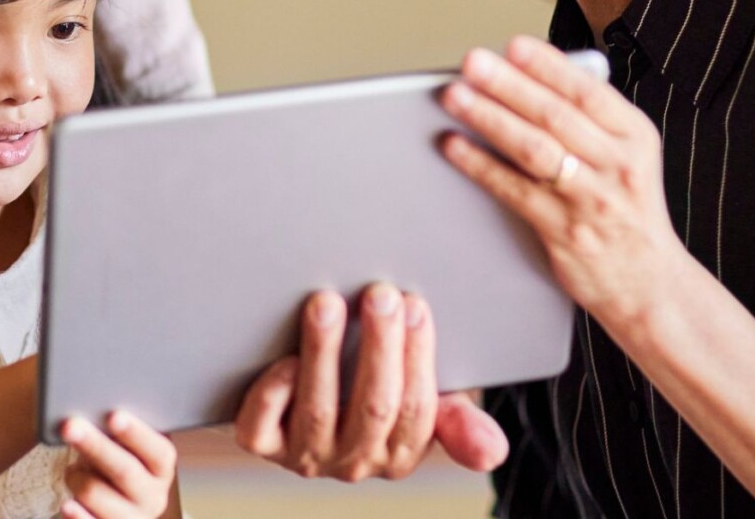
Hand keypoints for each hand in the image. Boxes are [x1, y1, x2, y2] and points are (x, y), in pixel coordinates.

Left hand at [60, 410, 176, 518]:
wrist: (116, 504)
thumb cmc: (116, 464)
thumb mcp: (123, 448)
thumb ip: (116, 433)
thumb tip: (92, 413)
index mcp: (161, 468)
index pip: (158, 451)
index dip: (136, 433)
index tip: (113, 415)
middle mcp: (153, 496)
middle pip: (125, 470)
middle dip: (95, 446)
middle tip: (70, 426)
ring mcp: (132, 518)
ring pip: (97, 494)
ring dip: (76, 477)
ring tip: (72, 470)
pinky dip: (78, 515)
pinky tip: (68, 506)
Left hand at [233, 283, 509, 480]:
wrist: (299, 406)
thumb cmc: (371, 390)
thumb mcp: (424, 404)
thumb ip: (457, 422)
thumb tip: (493, 451)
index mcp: (399, 452)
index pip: (416, 410)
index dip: (417, 356)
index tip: (414, 305)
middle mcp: (353, 460)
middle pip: (374, 406)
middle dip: (380, 346)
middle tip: (379, 294)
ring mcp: (305, 453)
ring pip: (319, 409)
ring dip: (324, 352)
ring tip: (326, 304)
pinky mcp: (261, 442)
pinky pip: (262, 426)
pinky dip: (273, 390)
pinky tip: (284, 355)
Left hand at [439, 35, 688, 328]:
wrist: (648, 283)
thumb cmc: (625, 208)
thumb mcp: (628, 156)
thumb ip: (591, 119)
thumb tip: (531, 73)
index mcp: (635, 136)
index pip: (589, 92)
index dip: (549, 66)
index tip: (514, 45)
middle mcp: (617, 166)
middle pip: (555, 116)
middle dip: (509, 85)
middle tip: (472, 62)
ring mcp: (592, 201)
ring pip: (534, 150)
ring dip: (490, 119)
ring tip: (455, 97)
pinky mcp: (565, 232)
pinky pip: (515, 191)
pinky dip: (481, 166)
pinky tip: (454, 147)